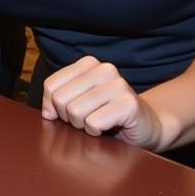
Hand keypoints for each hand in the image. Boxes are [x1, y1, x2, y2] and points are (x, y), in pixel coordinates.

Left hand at [41, 55, 161, 147]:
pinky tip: (108, 127)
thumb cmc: (107, 115)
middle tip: (86, 119)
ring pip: (75, 111)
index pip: (51, 85)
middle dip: (68, 117)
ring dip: (83, 125)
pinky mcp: (128, 104)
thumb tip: (48, 113)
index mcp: (88, 64)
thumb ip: (57, 100)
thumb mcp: (78, 101)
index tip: (67, 112)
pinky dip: (96, 132)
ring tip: (98, 122)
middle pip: (60, 99)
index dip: (52, 106)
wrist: (147, 126)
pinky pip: (93, 123)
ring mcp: (118, 85)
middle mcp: (104, 69)